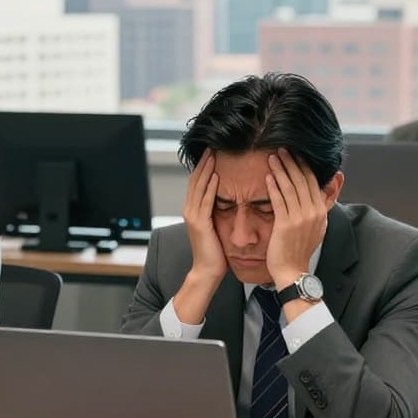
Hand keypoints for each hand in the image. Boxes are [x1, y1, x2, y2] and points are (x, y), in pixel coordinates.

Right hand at [183, 152, 227, 281]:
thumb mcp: (215, 227)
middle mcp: (190, 210)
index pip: (197, 183)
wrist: (207, 271)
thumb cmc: (215, 252)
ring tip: (213, 155)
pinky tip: (216, 176)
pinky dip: (210, 187)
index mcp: (193, 210)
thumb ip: (217, 213)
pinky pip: (205, 201)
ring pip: (199, 187)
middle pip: (195, 180)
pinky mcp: (199, 223)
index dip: (203, 167)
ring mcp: (193, 216)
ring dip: (207, 170)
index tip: (212, 153)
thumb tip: (227, 200)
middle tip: (211, 147)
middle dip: (204, 163)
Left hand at [264, 149, 328, 289]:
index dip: (303, 166)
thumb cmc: (300, 249)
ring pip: (290, 188)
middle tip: (281, 149)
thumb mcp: (318, 226)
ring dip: (280, 170)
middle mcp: (313, 213)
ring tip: (272, 158)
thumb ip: (323, 205)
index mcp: (320, 212)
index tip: (295, 154)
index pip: (313, 182)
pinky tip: (267, 177)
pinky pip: (279, 201)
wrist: (293, 271)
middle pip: (302, 181)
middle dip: (291, 163)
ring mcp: (300, 219)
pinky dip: (273, 187)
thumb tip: (333, 184)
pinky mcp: (286, 224)